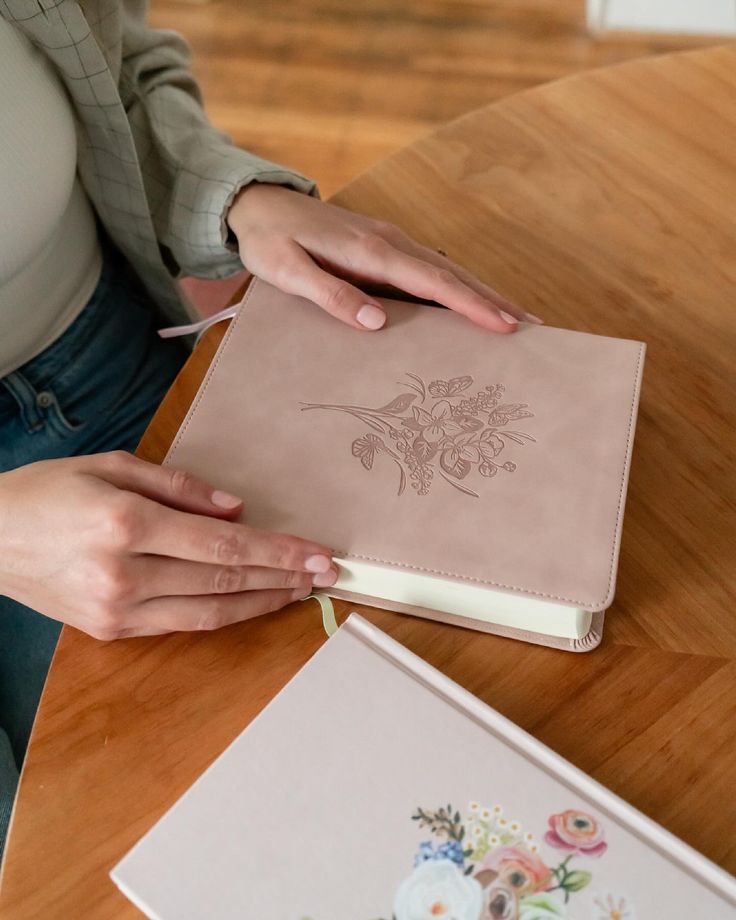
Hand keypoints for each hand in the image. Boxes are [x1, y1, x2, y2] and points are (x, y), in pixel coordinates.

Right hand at [0, 452, 336, 639]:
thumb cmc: (49, 492)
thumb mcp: (112, 465)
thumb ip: (179, 486)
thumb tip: (236, 509)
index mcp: (126, 523)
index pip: (224, 544)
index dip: (279, 551)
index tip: (319, 553)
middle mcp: (125, 572)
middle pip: (226, 580)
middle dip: (284, 577)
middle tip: (326, 573)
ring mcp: (118, 610)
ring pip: (211, 612)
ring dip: (263, 601)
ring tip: (301, 590)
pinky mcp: (112, 631)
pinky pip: (183, 624)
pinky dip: (225, 614)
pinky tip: (252, 601)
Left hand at [227, 184, 542, 332]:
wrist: (259, 204)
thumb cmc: (270, 242)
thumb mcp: (287, 272)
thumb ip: (331, 295)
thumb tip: (377, 322)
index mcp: (371, 252)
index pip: (433, 283)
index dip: (472, 306)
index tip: (507, 326)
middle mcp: (390, 243)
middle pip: (454, 274)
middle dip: (495, 300)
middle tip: (535, 327)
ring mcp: (391, 242)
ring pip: (448, 270)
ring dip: (484, 293)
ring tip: (517, 318)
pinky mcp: (385, 247)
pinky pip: (432, 269)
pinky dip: (460, 286)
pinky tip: (473, 302)